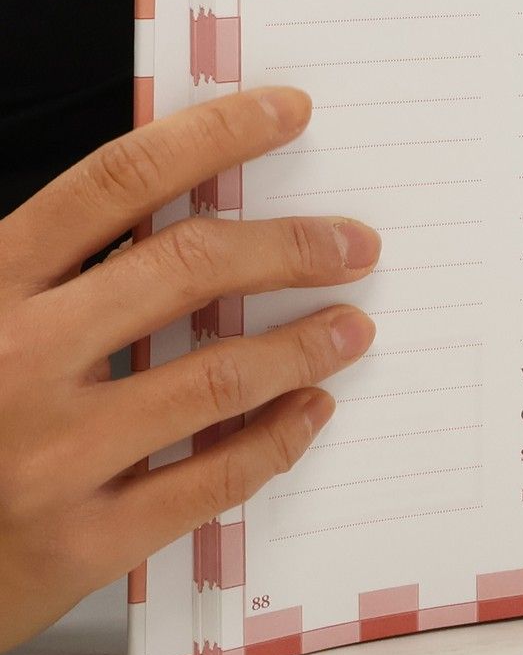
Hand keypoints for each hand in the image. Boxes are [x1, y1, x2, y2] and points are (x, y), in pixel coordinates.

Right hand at [0, 88, 379, 653]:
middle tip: (356, 242)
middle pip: (188, 267)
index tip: (288, 112)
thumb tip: (196, 198)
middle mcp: (15, 361)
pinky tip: (309, 411)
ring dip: (304, 345)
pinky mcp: (77, 542)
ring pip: (218, 377)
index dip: (213, 137)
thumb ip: (61, 272)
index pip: (117, 183)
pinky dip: (276, 439)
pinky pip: (210, 481)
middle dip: (291, 245)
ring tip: (353, 328)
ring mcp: (48, 456)